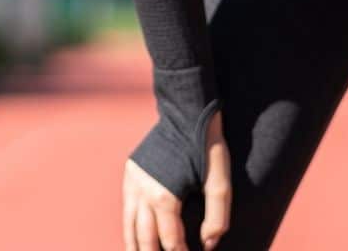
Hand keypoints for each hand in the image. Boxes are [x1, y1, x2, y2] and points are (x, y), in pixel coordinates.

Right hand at [123, 110, 230, 250]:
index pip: (170, 241)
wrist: (185, 110)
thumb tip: (209, 244)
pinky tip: (136, 238)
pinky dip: (130, 228)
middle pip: (144, 239)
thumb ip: (218, 216)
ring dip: (135, 247)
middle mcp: (142, 192)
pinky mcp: (130, 173)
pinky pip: (127, 209)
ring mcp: (133, 182)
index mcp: (164, 197)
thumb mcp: (220, 181)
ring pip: (130, 227)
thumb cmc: (207, 146)